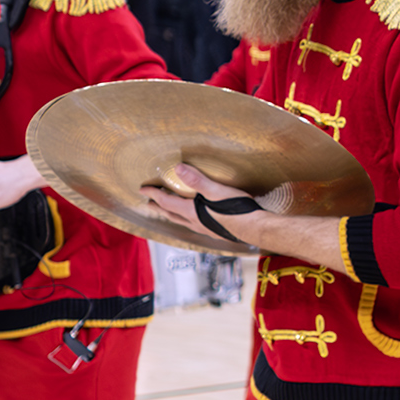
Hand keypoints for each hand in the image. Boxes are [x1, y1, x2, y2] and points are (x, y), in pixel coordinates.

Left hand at [139, 161, 260, 242]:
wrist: (256, 228)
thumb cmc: (238, 211)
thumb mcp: (216, 191)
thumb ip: (197, 180)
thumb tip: (178, 169)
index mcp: (192, 211)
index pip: (166, 202)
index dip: (154, 194)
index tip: (143, 190)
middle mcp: (196, 222)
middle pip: (171, 214)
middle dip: (159, 207)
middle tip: (150, 203)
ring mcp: (206, 228)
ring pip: (182, 222)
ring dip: (172, 215)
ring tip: (168, 211)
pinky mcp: (216, 231)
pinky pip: (195, 225)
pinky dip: (187, 220)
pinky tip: (195, 219)